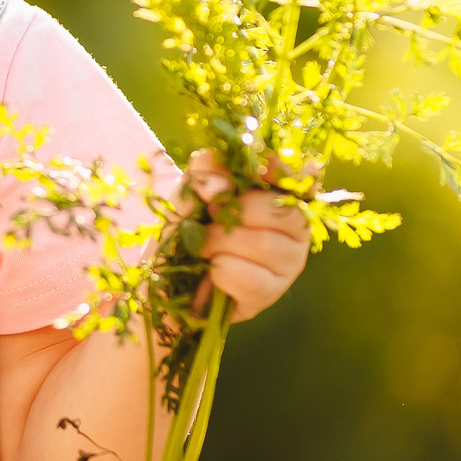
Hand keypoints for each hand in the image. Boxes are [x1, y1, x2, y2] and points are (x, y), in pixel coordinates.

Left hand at [182, 149, 311, 319]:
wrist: (165, 283)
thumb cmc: (185, 231)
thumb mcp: (189, 195)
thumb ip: (204, 176)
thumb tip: (216, 173)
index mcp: (278, 196)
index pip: (295, 179)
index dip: (281, 171)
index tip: (258, 167)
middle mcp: (293, 229)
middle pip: (282, 212)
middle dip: (238, 211)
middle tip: (211, 213)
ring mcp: (287, 264)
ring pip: (265, 246)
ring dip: (221, 242)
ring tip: (203, 246)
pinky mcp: (271, 294)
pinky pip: (251, 279)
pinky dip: (221, 272)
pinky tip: (211, 273)